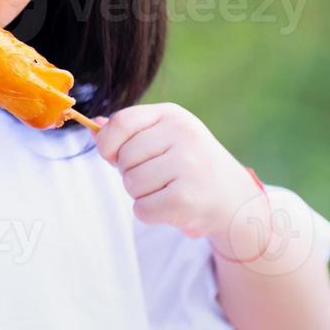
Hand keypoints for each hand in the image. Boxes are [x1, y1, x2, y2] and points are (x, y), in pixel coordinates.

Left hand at [94, 103, 263, 245]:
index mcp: (173, 116)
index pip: (121, 122)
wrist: (236, 200)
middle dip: (131, 174)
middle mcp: (183, 135)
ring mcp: (187, 166)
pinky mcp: (186, 198)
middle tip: (160, 178)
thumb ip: (130, 132)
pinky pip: (142, 209)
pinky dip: (151, 214)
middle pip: (124, 158)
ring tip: (169, 190)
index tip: (115, 156)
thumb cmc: (191, 167)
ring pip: (131, 184)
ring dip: (142, 194)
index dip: (108, 144)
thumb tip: (94, 125)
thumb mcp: (166, 138)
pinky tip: (173, 206)